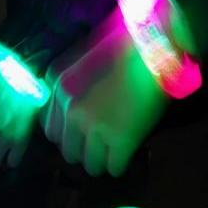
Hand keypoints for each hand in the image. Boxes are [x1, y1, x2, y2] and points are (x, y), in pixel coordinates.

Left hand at [41, 13, 167, 176]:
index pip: (50, 128)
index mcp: (56, 86)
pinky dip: (119, 165)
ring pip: (89, 164)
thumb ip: (70, 85)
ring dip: (99, 162)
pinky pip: (114, 167)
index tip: (78, 135)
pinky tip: (125, 157)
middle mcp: (68, 108)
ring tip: (109, 156)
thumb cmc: (124, 43)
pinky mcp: (120, 138)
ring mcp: (93, 125)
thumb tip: (71, 110)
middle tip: (96, 146)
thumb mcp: (82, 58)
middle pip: (67, 149)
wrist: (156, 41)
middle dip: (81, 150)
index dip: (66, 134)